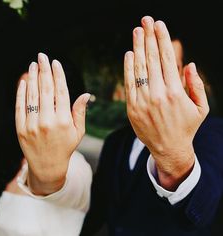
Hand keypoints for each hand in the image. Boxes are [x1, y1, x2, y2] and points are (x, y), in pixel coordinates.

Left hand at [15, 53, 89, 194]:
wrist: (47, 166)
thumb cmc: (66, 147)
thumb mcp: (78, 132)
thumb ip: (80, 112)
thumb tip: (85, 94)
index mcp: (64, 121)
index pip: (61, 92)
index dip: (59, 75)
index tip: (56, 63)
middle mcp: (48, 121)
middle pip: (46, 89)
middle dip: (44, 70)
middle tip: (43, 56)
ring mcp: (32, 125)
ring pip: (33, 95)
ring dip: (33, 77)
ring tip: (33, 65)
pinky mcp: (20, 128)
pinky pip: (20, 106)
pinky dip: (21, 92)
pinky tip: (24, 81)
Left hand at [124, 16, 208, 189]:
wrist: (168, 148)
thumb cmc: (186, 127)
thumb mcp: (200, 108)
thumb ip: (197, 86)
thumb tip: (190, 64)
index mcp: (176, 92)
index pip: (167, 59)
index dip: (163, 39)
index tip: (159, 24)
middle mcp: (158, 95)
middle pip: (152, 59)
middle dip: (149, 37)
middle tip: (145, 20)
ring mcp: (142, 102)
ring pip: (139, 69)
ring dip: (138, 48)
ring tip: (137, 31)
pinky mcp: (131, 109)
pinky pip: (128, 84)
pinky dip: (128, 68)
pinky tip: (129, 54)